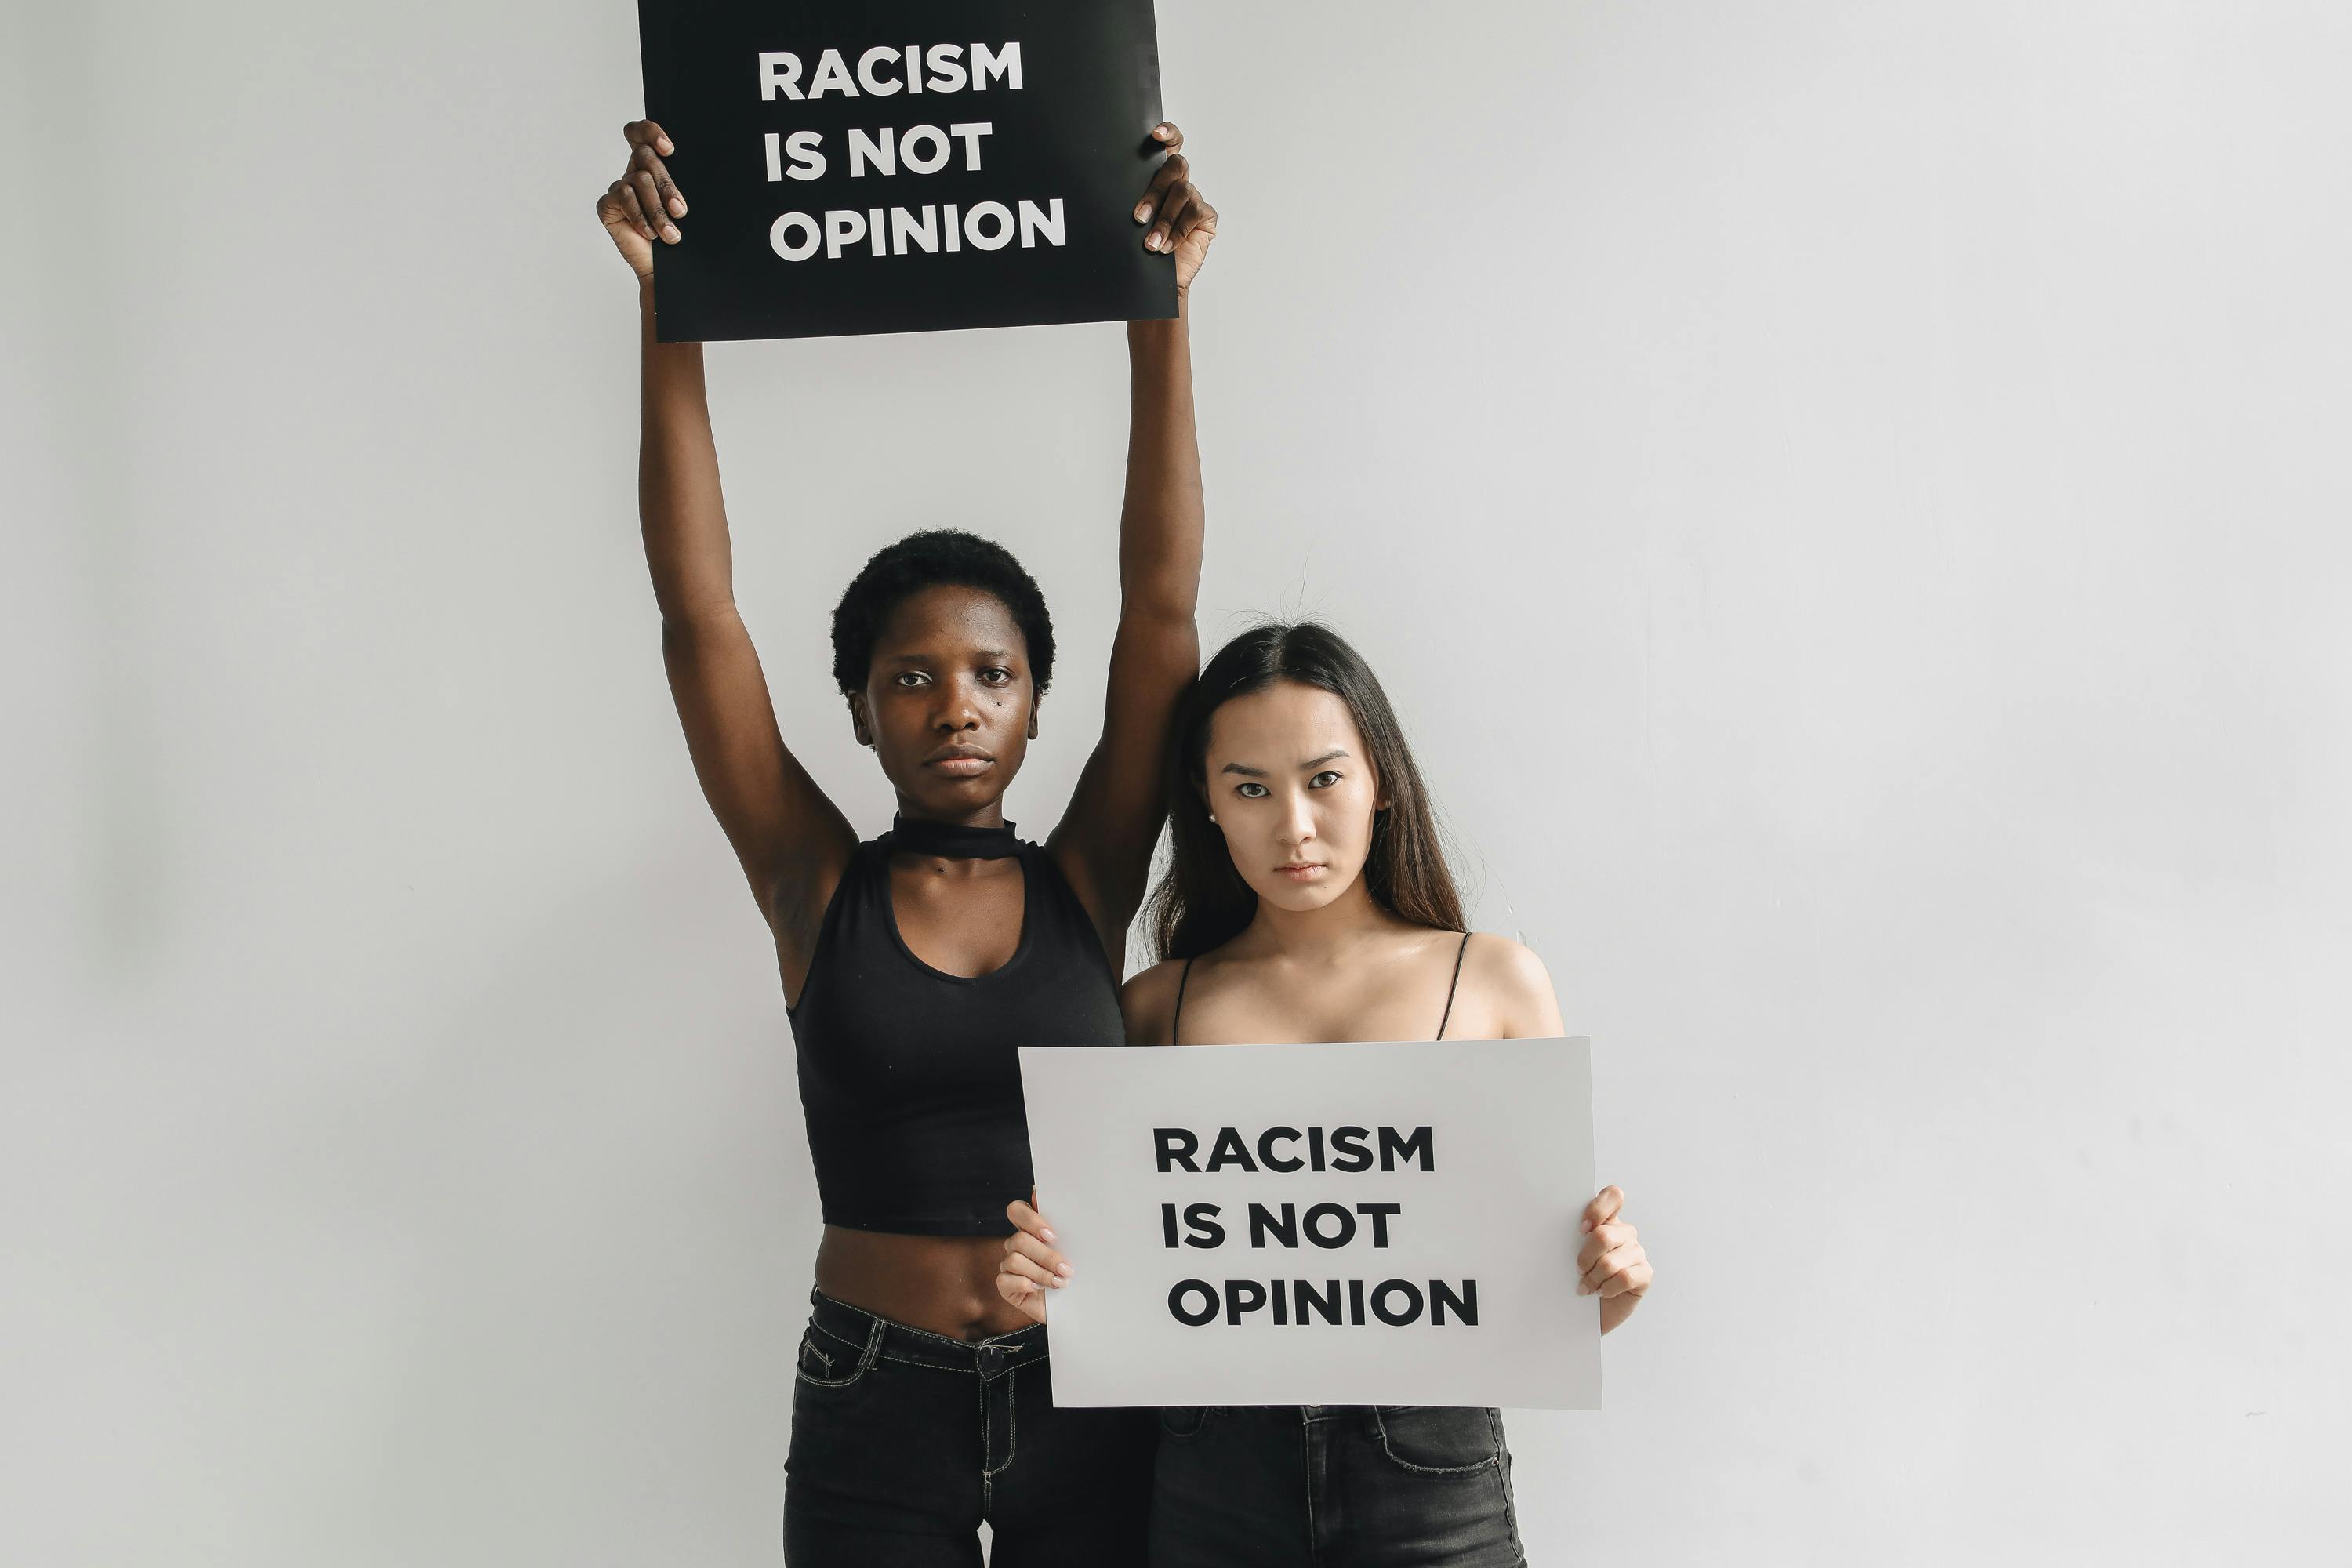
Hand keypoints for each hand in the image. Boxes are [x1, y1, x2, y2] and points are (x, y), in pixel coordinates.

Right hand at [596, 120, 687, 281]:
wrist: (666, 271)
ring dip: (657, 210)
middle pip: (645, 157)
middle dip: (666, 185)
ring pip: (639, 180)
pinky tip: (648, 233)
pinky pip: (623, 198)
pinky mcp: (607, 206)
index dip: (651, 132)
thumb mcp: (681, 206)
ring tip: (670, 235)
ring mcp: (619, 189)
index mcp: (651, 166)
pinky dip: (640, 217)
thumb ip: (679, 183)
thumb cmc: (677, 237)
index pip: (640, 133)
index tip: (670, 150)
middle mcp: (633, 173)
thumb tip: (683, 163)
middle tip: (680, 211)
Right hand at [996, 1197, 1073, 1324]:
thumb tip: (1039, 1192)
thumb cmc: (1073, 1272)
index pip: (1016, 1211)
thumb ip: (1061, 1222)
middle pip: (1019, 1239)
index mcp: (1031, 1229)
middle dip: (1046, 1256)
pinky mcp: (1006, 1286)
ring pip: (1014, 1260)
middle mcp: (1017, 1244)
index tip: (1053, 1235)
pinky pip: (1005, 1280)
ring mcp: (1009, 1265)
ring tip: (1061, 1282)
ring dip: (1041, 1273)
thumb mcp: (1073, 1248)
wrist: (1075, 1305)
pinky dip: (1024, 1284)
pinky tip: (1039, 1289)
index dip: (1031, 1220)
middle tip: (1066, 1268)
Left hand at [1134, 122, 1216, 294]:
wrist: (1155, 281)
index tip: (1155, 134)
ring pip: (1183, 193)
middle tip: (1138, 217)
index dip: (1168, 133)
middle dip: (1156, 191)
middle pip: (1177, 165)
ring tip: (1150, 244)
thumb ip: (1131, 199)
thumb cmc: (1139, 249)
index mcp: (1161, 177)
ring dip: (1164, 220)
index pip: (1171, 145)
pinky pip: (1194, 213)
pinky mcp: (1206, 217)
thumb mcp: (1130, 221)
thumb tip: (1109, 183)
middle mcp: (1180, 183)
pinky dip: (1178, 231)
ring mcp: (1195, 199)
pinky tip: (1165, 247)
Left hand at [1576, 1185, 1652, 1332]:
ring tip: (1586, 1287)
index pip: (1614, 1196)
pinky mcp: (1645, 1274)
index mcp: (1608, 1220)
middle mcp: (1625, 1233)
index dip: (1596, 1210)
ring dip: (1593, 1278)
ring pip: (1610, 1261)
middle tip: (1578, 1270)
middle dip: (1585, 1257)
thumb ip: (1572, 1236)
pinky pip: (1624, 1277)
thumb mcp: (1571, 1253)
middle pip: (1603, 1235)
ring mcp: (1637, 1252)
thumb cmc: (1578, 1278)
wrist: (1588, 1313)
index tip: (1580, 1230)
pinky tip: (1602, 1292)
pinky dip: (1607, 1288)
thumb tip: (1553, 1226)